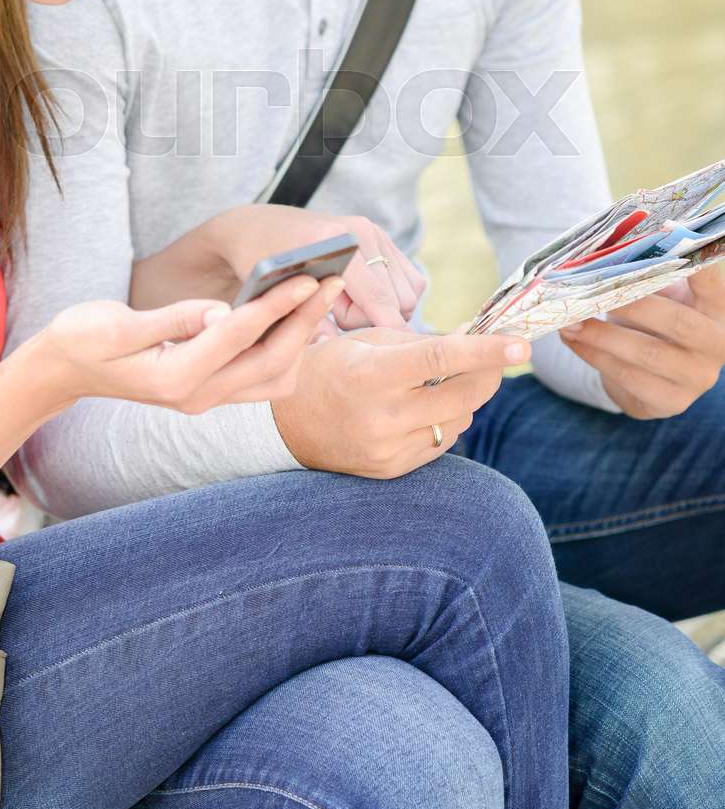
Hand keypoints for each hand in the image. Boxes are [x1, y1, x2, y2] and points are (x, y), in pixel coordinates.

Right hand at [39, 273, 345, 416]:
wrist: (64, 369)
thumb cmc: (83, 338)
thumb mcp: (117, 325)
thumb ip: (172, 319)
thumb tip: (221, 310)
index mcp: (174, 379)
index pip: (238, 337)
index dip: (276, 306)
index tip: (309, 278)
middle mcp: (197, 397)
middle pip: (270, 361)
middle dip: (305, 320)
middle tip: (331, 280)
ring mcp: (206, 399)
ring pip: (274, 376)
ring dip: (302, 337)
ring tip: (320, 294)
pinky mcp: (211, 392)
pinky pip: (263, 378)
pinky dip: (287, 350)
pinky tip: (297, 317)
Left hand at [206, 205, 424, 329]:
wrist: (259, 227)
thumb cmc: (261, 265)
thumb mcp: (276, 295)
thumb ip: (308, 322)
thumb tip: (334, 348)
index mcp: (334, 241)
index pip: (378, 299)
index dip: (387, 332)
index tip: (386, 358)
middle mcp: (361, 231)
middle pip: (398, 300)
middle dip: (374, 320)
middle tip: (338, 318)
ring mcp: (375, 231)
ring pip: (410, 292)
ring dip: (386, 310)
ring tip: (347, 306)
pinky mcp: (382, 235)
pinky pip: (411, 280)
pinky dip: (395, 297)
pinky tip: (362, 299)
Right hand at [271, 326, 529, 479]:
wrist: (286, 424)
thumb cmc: (328, 368)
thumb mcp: (365, 342)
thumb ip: (419, 342)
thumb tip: (471, 340)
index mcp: (373, 375)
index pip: (441, 359)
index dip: (486, 351)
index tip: (521, 345)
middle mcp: (383, 417)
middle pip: (464, 395)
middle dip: (488, 373)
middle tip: (497, 355)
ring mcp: (389, 449)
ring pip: (458, 420)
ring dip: (460, 398)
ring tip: (433, 384)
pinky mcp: (394, 469)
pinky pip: (441, 442)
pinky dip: (442, 420)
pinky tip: (419, 409)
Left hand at [559, 261, 724, 418]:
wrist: (649, 373)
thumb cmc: (651, 319)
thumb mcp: (656, 294)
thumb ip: (642, 275)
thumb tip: (604, 250)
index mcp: (717, 308)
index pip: (710, 282)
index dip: (695, 264)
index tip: (668, 231)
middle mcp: (716, 343)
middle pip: (678, 322)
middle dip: (632, 306)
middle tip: (594, 290)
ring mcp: (698, 377)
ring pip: (647, 354)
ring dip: (601, 335)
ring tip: (569, 319)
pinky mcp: (671, 402)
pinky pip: (628, 377)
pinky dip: (594, 356)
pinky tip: (572, 339)